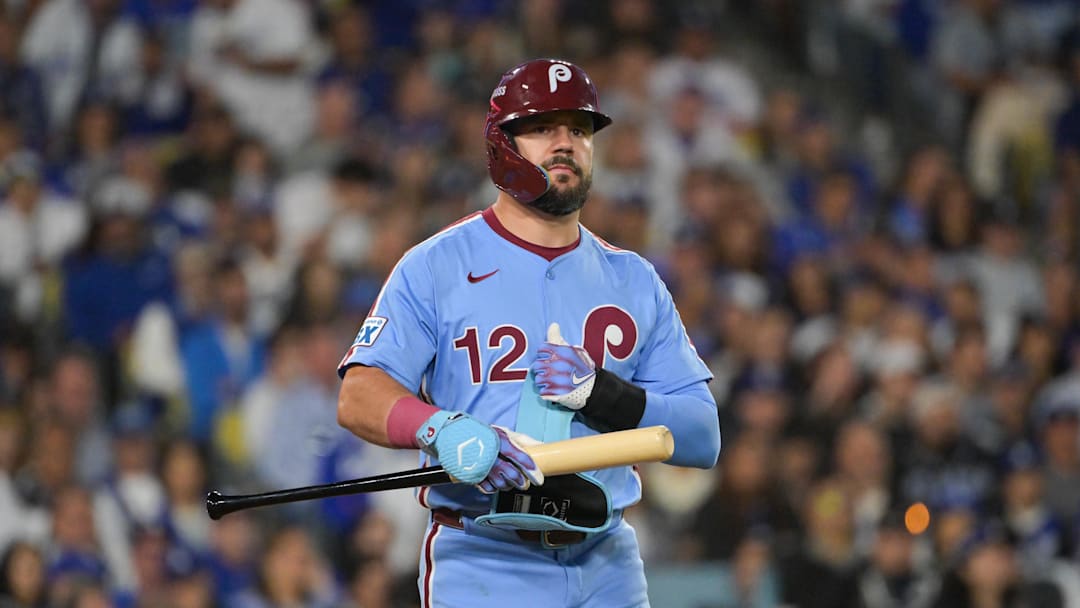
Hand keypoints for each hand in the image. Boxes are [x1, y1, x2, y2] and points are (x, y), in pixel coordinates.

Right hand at [416, 411, 543, 492]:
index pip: (519, 457)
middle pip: (511, 474)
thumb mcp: (496, 432)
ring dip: (507, 484)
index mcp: (497, 441)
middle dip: (520, 481)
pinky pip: (487, 488)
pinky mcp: (471, 475)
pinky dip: (493, 487)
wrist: (446, 434)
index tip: (538, 478)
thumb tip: (531, 451)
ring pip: (501, 483)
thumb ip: (512, 443)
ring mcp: (479, 467)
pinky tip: (493, 482)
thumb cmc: (473, 432)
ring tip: (508, 480)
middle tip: (524, 482)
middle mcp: (489, 455)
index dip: (530, 469)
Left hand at [531, 323, 595, 409]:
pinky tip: (554, 389)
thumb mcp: (574, 350)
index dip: (544, 354)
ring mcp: (556, 381)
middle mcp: (557, 365)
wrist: (594, 388)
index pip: (541, 350)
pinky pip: (542, 392)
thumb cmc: (582, 368)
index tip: (550, 358)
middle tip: (551, 370)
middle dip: (542, 368)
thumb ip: (559, 339)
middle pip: (537, 365)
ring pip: (538, 379)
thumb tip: (553, 325)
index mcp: (561, 353)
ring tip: (552, 381)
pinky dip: (546, 392)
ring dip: (543, 380)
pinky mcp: (555, 394)